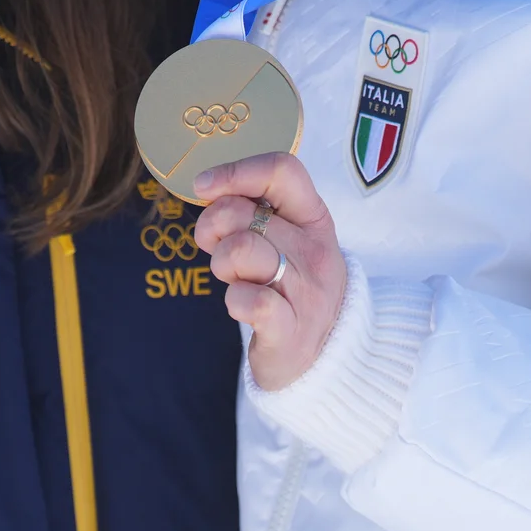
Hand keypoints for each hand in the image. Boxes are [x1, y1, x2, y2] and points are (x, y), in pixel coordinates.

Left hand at [192, 152, 347, 390]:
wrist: (326, 359)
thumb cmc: (293, 288)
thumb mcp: (287, 240)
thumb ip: (254, 211)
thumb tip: (208, 187)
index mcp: (314, 219)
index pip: (281, 171)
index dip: (235, 172)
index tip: (205, 187)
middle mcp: (314, 250)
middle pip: (242, 213)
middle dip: (213, 229)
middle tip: (220, 251)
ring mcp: (305, 290)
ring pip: (241, 250)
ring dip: (222, 265)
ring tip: (236, 279)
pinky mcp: (289, 329)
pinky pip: (248, 299)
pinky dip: (234, 301)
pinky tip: (242, 307)